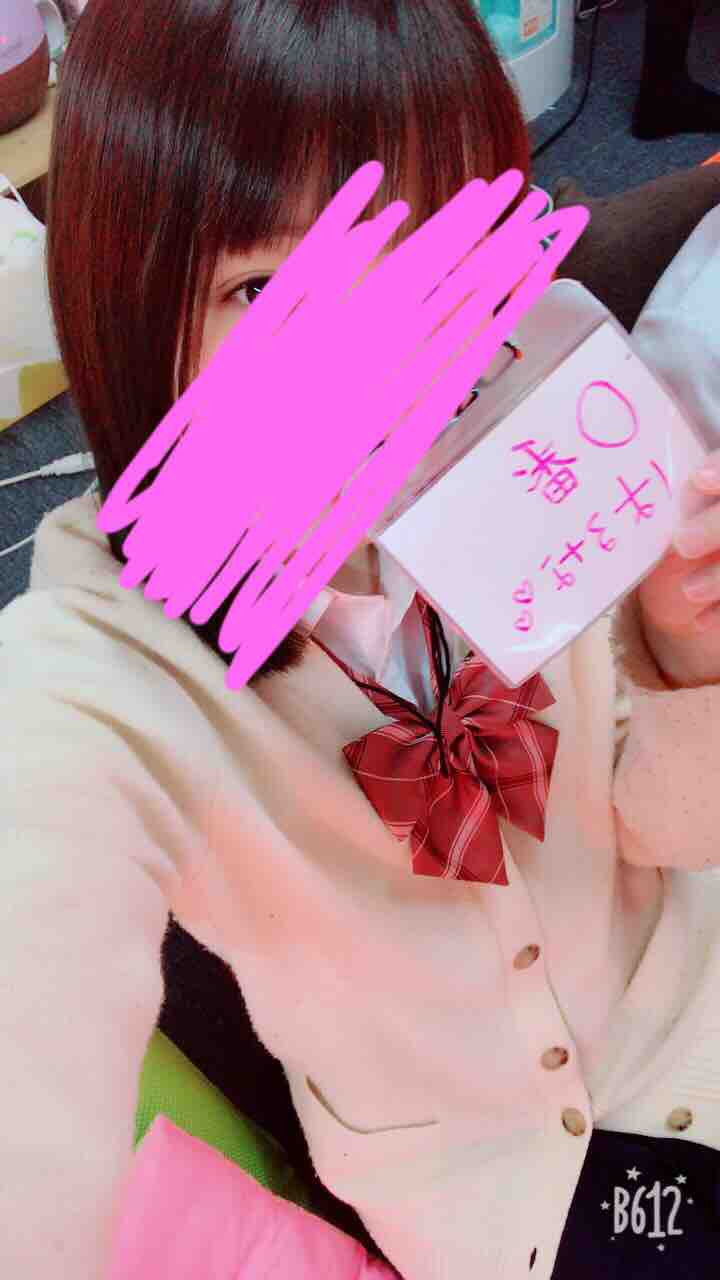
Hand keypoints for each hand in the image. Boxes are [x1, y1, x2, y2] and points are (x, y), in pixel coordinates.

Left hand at [637, 450, 719, 686]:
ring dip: (719, 576)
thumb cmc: (675, 525)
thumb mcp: (667, 507)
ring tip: (688, 591)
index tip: (698, 479)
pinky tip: (699, 621)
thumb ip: (653, 497)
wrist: (694, 567)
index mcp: (718, 481)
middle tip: (682, 544)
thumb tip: (600, 484)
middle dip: (716, 527)